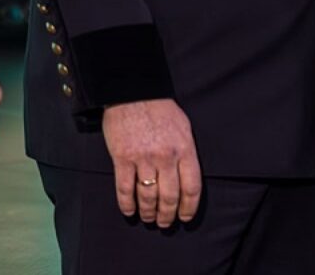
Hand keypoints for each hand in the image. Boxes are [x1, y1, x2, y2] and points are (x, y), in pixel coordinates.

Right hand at [102, 98, 202, 227]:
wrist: (133, 91)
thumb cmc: (159, 107)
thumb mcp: (183, 126)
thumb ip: (186, 151)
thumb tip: (187, 176)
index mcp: (184, 148)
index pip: (191, 187)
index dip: (189, 207)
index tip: (185, 217)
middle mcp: (166, 157)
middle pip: (170, 197)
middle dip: (168, 215)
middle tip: (165, 223)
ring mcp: (143, 159)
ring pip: (148, 197)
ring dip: (149, 213)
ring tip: (149, 218)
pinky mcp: (122, 158)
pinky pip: (125, 189)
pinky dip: (127, 205)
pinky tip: (129, 211)